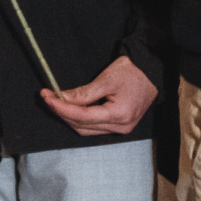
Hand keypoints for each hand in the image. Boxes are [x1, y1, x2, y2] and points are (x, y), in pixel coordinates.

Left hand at [41, 54, 158, 136]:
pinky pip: (95, 127)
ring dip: (70, 117)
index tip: (48, 98)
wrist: (152, 71)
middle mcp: (121, 126)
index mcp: (119, 115)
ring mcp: (122, 128)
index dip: (62, 108)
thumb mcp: (106, 79)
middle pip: (83, 126)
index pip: (82, 116)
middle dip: (63, 113)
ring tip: (57, 102)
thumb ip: (83, 93)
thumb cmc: (133, 72)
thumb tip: (62, 98)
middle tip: (48, 98)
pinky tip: (72, 108)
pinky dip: (81, 119)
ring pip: (87, 129)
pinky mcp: (120, 125)